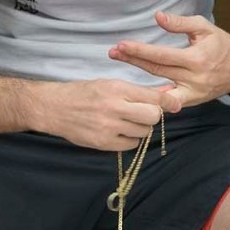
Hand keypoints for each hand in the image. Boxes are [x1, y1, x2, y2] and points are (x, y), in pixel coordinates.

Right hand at [36, 77, 182, 151]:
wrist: (54, 107)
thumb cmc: (83, 93)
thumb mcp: (110, 83)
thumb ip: (138, 91)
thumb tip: (166, 93)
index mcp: (117, 88)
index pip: (153, 97)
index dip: (167, 102)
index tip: (174, 105)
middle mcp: (114, 107)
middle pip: (152, 116)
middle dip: (153, 115)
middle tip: (144, 113)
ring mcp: (108, 127)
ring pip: (143, 132)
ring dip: (141, 128)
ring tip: (128, 122)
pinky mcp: (102, 143)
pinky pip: (131, 145)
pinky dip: (130, 140)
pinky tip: (120, 132)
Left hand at [108, 11, 229, 106]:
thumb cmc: (222, 44)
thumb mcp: (204, 27)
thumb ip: (180, 23)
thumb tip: (157, 17)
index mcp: (197, 59)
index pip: (162, 55)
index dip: (140, 51)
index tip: (121, 45)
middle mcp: (194, 79)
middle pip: (157, 70)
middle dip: (133, 61)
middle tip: (113, 53)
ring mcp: (193, 93)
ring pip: (159, 88)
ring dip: (137, 80)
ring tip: (117, 73)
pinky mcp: (192, 101)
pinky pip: (168, 101)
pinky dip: (152, 98)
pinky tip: (134, 94)